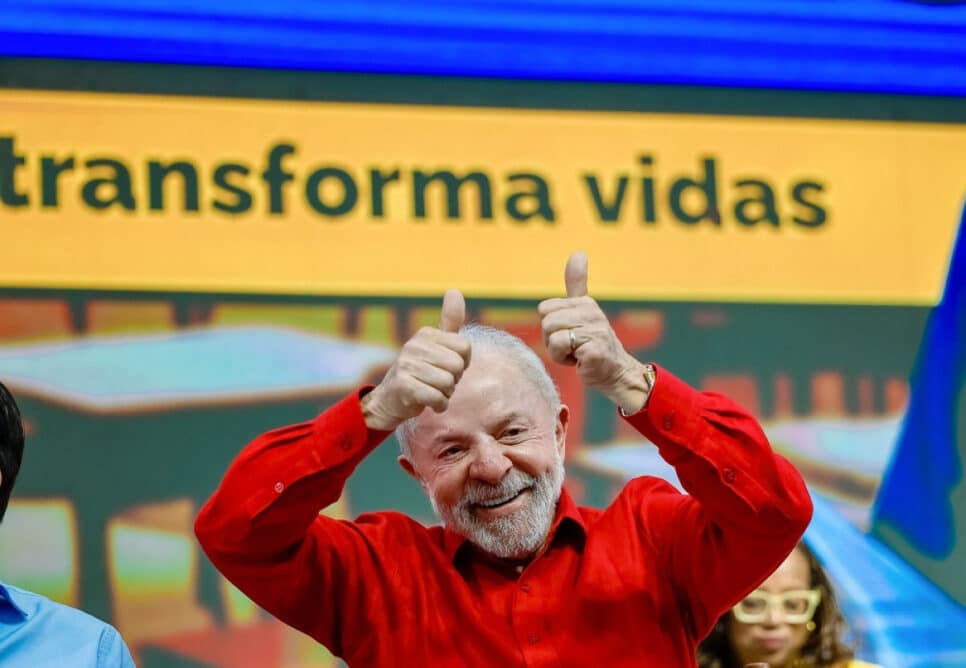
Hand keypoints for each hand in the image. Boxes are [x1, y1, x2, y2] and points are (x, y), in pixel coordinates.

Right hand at [361, 289, 471, 429]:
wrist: (391, 401)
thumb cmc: (421, 373)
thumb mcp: (436, 345)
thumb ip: (449, 321)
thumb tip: (454, 290)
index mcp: (426, 334)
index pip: (465, 347)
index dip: (463, 363)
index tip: (446, 367)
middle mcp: (414, 345)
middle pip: (458, 366)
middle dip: (454, 380)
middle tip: (438, 382)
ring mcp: (406, 364)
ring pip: (448, 383)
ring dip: (446, 394)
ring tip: (432, 391)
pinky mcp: (403, 385)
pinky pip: (437, 398)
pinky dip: (439, 405)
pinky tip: (429, 403)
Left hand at [538, 252, 648, 413]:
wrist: (616, 372)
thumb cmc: (594, 343)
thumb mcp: (583, 311)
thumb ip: (577, 283)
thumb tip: (578, 252)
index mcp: (585, 303)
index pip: (544, 309)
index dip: (550, 326)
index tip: (569, 334)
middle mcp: (591, 313)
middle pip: (546, 322)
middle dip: (552, 340)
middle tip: (572, 347)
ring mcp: (594, 331)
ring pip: (551, 336)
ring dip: (558, 352)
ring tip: (576, 353)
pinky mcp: (593, 349)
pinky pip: (560, 349)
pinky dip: (566, 360)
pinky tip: (581, 361)